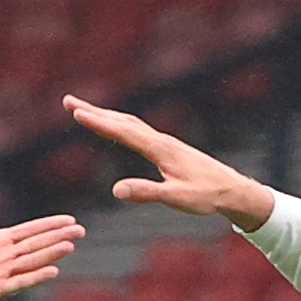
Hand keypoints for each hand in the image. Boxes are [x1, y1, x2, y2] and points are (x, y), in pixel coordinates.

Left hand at [0, 192, 82, 300]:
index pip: (30, 231)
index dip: (49, 225)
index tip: (69, 220)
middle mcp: (4, 257)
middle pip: (37, 244)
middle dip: (58, 237)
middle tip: (81, 230)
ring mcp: (1, 273)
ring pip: (32, 261)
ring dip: (51, 254)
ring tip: (70, 246)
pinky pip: (19, 282)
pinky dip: (35, 277)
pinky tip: (52, 270)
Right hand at [63, 94, 272, 226]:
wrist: (232, 190)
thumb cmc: (206, 196)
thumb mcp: (176, 199)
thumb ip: (146, 193)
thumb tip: (116, 189)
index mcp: (160, 149)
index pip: (123, 132)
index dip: (98, 122)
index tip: (75, 112)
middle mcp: (161, 140)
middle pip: (122, 121)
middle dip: (94, 111)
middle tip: (68, 102)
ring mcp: (164, 142)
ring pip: (129, 123)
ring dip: (105, 115)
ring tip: (83, 111)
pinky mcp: (168, 148)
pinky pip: (137, 131)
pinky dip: (120, 125)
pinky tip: (115, 128)